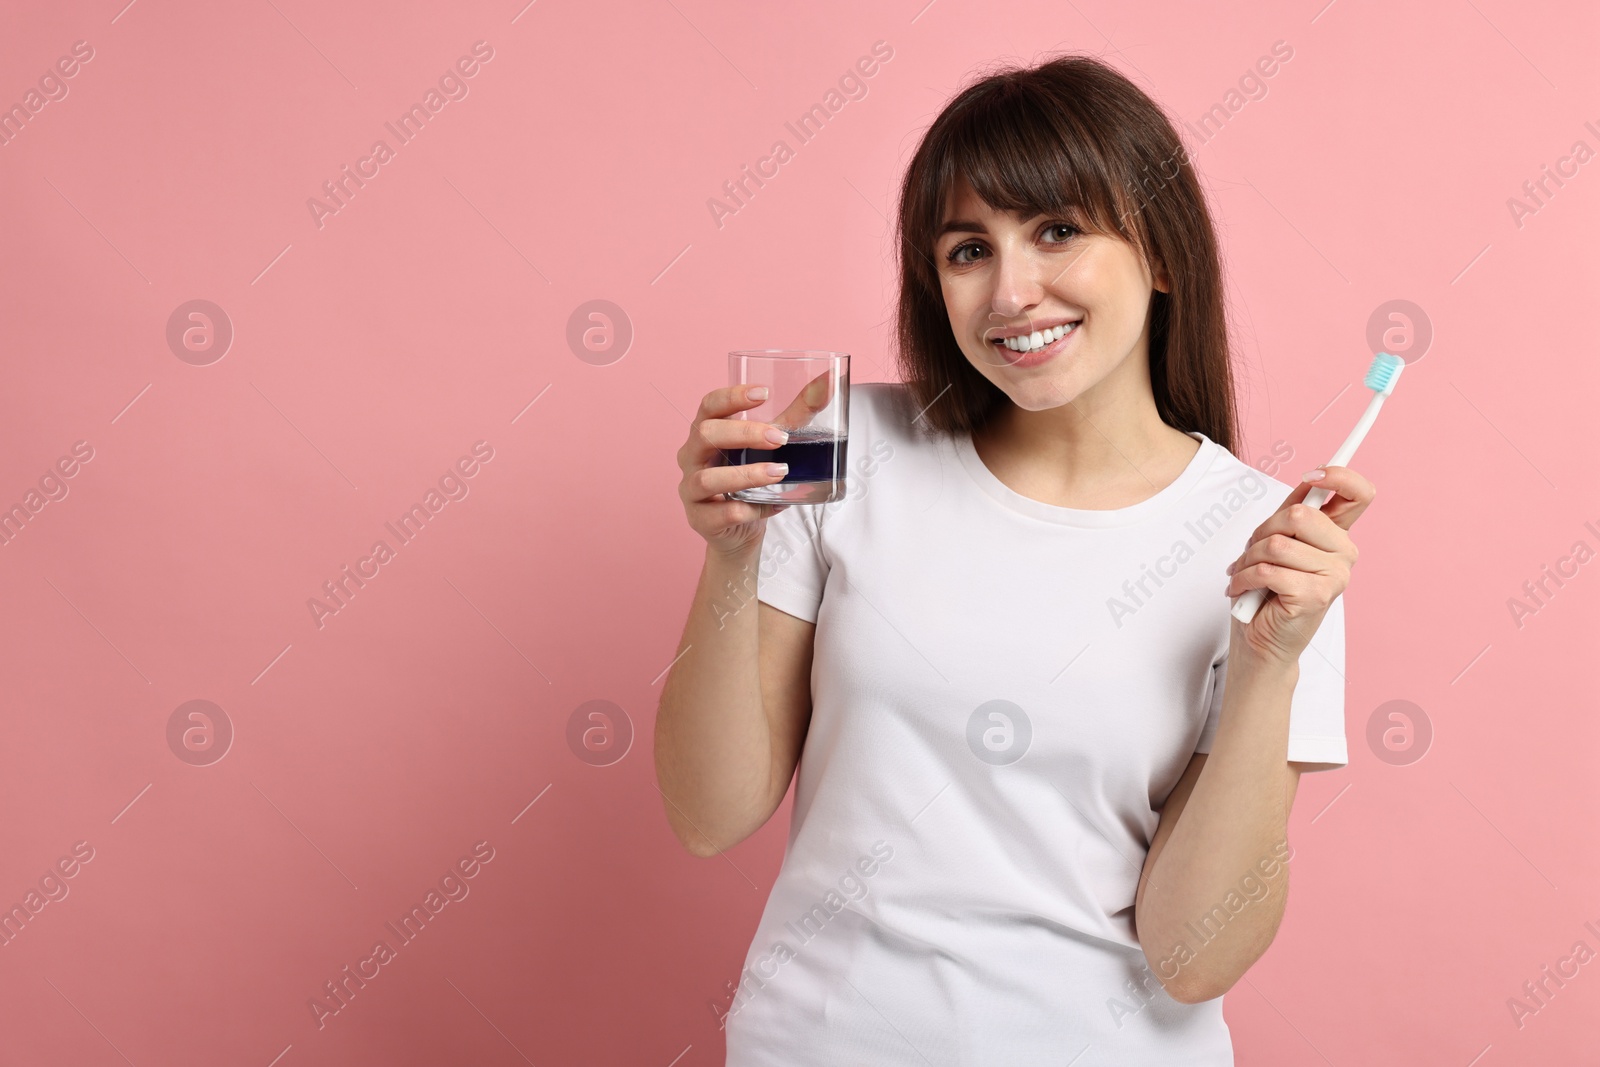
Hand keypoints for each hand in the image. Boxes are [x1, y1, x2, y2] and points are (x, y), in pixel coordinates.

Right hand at [677, 383, 795, 557]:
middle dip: (743, 433)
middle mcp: (692, 457)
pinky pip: (720, 514)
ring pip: (707, 478)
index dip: (732, 396)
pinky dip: (747, 509)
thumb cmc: (752, 477)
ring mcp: (691, 489)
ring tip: (780, 472)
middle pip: (705, 434)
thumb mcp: (773, 444)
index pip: (709, 405)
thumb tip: (829, 382)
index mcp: (707, 431)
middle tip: (779, 439)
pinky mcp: (700, 519)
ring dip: (745, 474)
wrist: (740, 530)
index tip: (764, 393)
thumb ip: (798, 416)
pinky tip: (772, 505)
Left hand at [1223, 465, 1374, 666]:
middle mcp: (1344, 553)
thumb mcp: (1278, 542)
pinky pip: (1267, 570)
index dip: (1338, 475)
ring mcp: (1335, 576)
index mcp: (1337, 536)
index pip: (1359, 493)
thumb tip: (1311, 479)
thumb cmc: (1266, 590)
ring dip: (1247, 560)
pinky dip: (1243, 579)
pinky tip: (1243, 590)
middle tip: (1252, 552)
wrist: (1261, 640)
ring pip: (1277, 544)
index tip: (1312, 475)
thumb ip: (1294, 511)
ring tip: (1243, 575)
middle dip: (1262, 532)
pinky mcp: (1316, 595)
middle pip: (1298, 515)